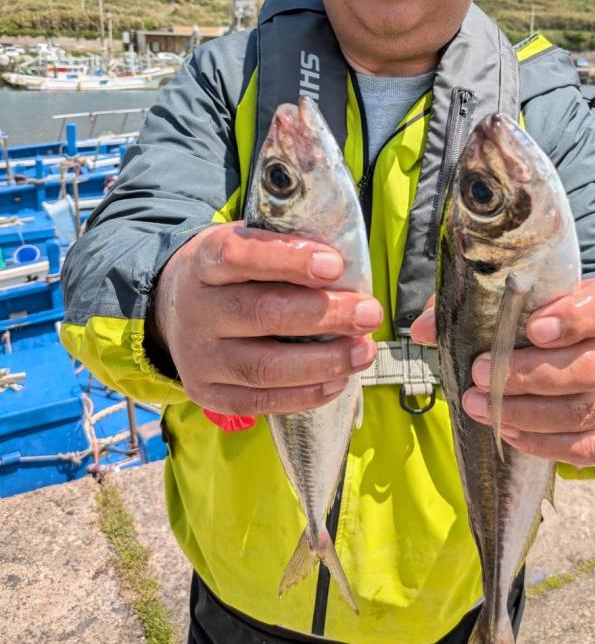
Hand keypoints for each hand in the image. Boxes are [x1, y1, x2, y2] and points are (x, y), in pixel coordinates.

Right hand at [153, 221, 379, 415]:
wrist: (175, 307)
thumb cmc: (235, 272)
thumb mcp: (249, 242)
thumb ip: (287, 247)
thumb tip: (349, 263)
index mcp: (204, 262)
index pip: (238, 256)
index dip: (288, 259)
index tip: (335, 265)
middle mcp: (196, 309)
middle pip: (262, 313)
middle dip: (325, 314)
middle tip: (370, 313)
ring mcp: (198, 357)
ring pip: (264, 367)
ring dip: (324, 361)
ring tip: (364, 351)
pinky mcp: (206, 393)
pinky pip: (260, 401)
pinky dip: (305, 394)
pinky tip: (339, 380)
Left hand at [411, 278, 594, 467]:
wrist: (552, 370)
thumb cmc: (519, 334)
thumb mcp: (492, 311)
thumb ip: (462, 311)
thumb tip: (425, 330)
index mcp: (592, 309)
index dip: (576, 317)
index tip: (534, 328)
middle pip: (591, 364)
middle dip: (529, 374)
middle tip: (480, 373)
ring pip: (582, 410)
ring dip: (525, 413)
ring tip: (479, 407)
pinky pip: (585, 448)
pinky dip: (542, 444)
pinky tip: (508, 433)